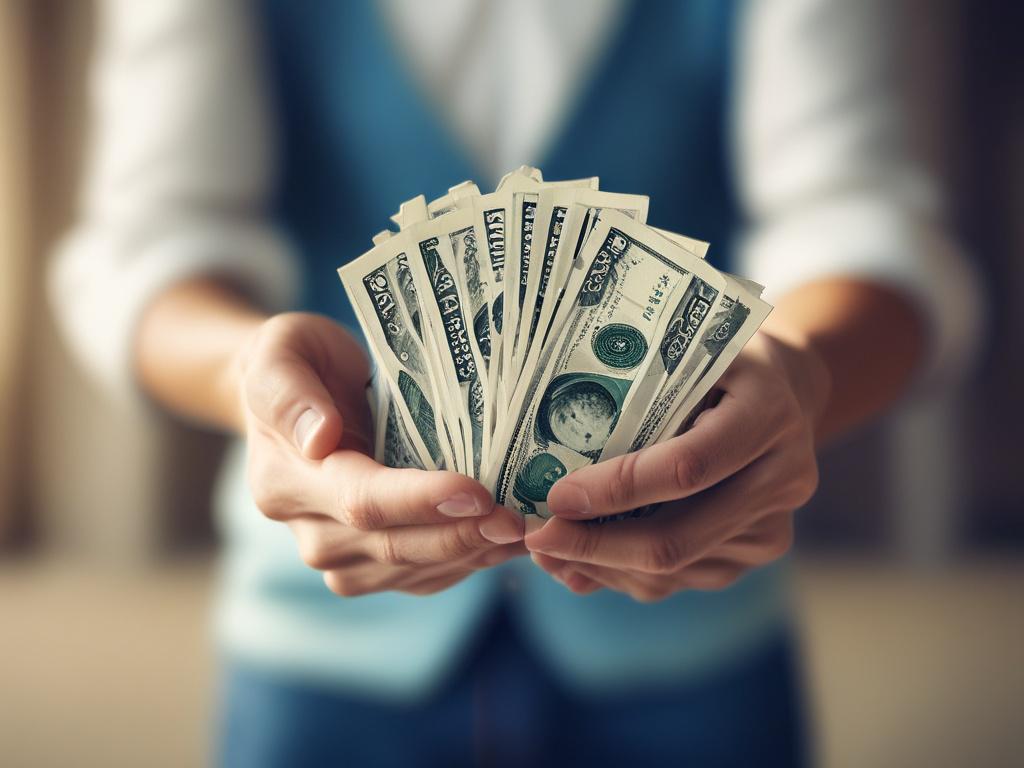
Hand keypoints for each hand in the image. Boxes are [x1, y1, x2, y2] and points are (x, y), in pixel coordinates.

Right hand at [235, 313, 525, 596]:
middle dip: (462, 534)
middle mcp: (310, 530)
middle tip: (519, 519)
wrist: (296, 395)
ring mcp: (340, 557)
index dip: (421, 501)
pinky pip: (424, 576)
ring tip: (528, 532)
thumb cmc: (298, 362)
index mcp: (286, 481)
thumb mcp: (283, 352)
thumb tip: (320, 437)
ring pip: (415, 569)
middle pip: (395, 545)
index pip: (361, 501)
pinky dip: (469, 563)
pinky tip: (507, 544)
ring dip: (474, 554)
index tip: (476, 493)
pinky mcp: (371, 567)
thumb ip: (291, 393)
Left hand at [524, 329, 829, 601]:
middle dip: (594, 545)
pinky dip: (623, 573)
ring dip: (600, 565)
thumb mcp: (686, 353)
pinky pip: (680, 579)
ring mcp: (772, 525)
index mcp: (767, 415)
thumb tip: (552, 454)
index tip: (557, 497)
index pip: (686, 468)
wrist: (783, 390)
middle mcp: (781, 478)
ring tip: (545, 550)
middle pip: (677, 538)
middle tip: (536, 538)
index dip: (617, 489)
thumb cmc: (716, 362)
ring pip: (674, 568)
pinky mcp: (755, 552)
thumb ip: (639, 393)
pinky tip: (579, 560)